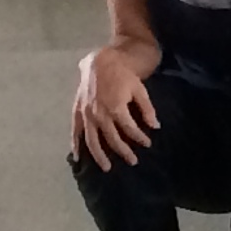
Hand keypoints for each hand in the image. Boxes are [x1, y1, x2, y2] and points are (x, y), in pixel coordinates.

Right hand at [70, 44, 158, 169]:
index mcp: (116, 109)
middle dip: (123, 151)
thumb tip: (155, 126)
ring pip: (92, 140)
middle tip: (133, 161)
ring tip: (107, 167)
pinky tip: (78, 157)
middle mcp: (100, 115)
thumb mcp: (139, 90)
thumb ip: (147, 109)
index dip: (140, 138)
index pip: (130, 130)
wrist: (100, 62)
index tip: (147, 144)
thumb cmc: (123, 75)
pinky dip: (76, 145)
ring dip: (100, 155)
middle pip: (112, 139)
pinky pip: (75, 132)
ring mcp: (86, 115)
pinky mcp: (77, 112)